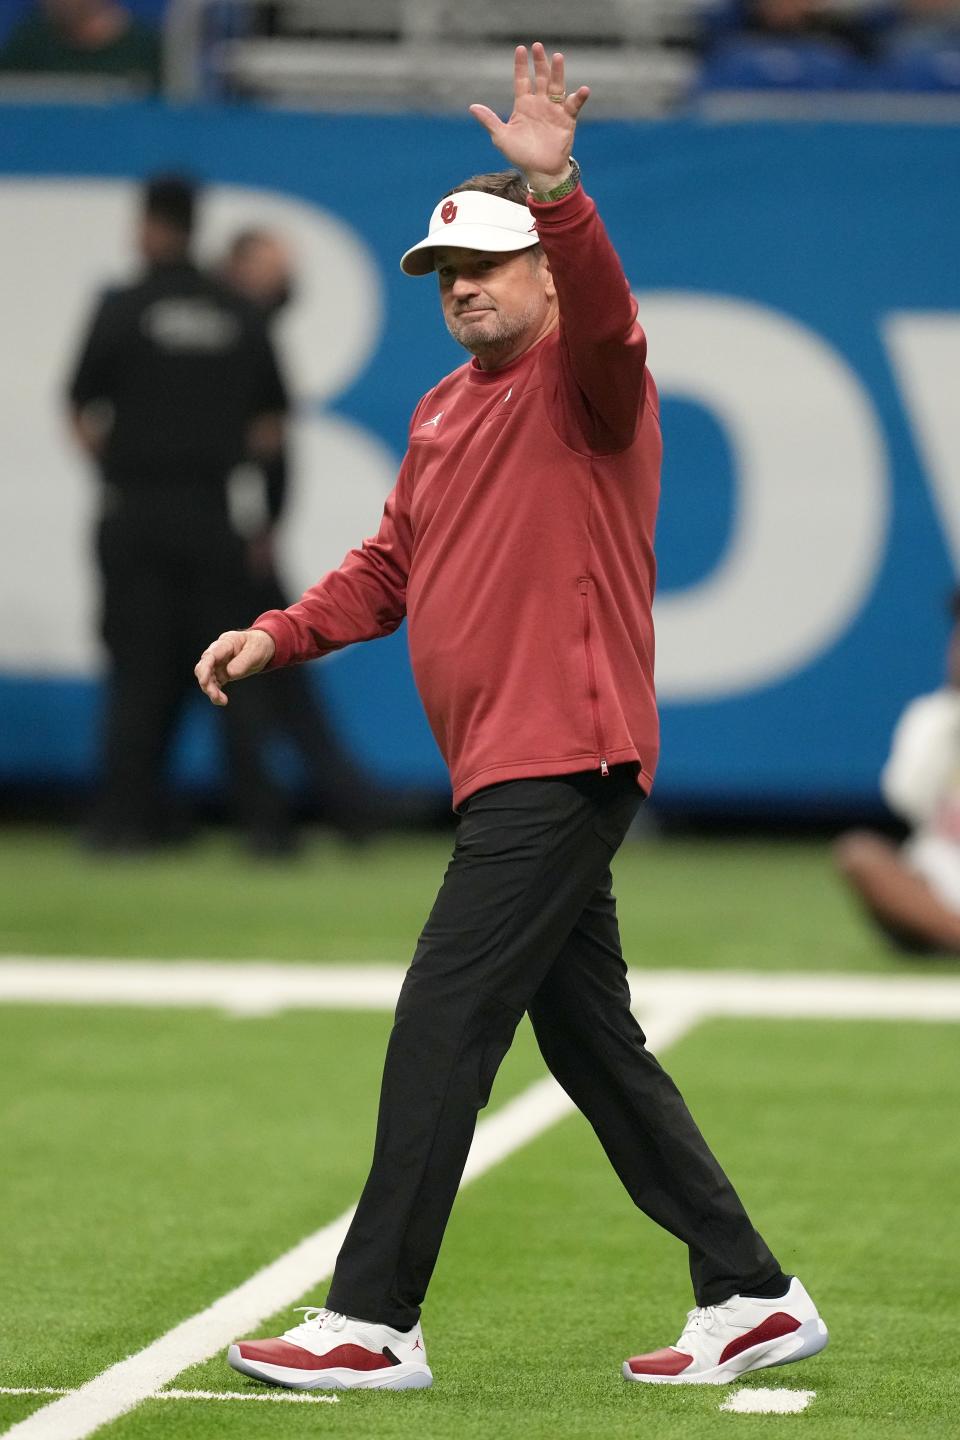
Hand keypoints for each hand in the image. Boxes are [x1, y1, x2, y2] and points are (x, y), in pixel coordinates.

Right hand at [194, 628, 274, 705]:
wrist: (261, 648)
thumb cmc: (258, 645)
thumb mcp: (255, 651)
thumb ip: (243, 661)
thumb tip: (230, 673)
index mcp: (225, 644)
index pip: (209, 656)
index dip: (204, 669)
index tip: (204, 682)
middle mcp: (217, 654)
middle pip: (203, 668)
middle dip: (205, 682)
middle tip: (215, 695)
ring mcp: (218, 664)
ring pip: (207, 678)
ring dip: (211, 691)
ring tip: (222, 701)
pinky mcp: (221, 674)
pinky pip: (214, 684)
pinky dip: (216, 693)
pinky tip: (222, 701)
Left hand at [469, 43, 589, 192]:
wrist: (540, 171)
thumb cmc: (520, 155)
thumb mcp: (502, 137)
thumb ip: (489, 121)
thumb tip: (472, 107)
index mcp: (523, 105)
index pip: (522, 80)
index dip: (521, 66)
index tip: (520, 49)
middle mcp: (540, 103)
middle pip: (541, 78)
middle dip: (539, 63)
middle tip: (538, 46)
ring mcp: (554, 110)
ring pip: (557, 86)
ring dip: (558, 72)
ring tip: (558, 57)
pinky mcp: (567, 119)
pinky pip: (574, 105)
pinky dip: (579, 97)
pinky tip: (582, 90)